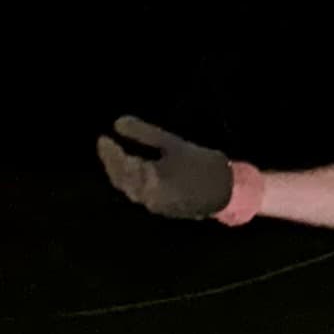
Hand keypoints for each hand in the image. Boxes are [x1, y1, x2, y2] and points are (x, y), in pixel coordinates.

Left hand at [97, 116, 238, 220]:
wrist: (230, 191)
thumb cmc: (203, 165)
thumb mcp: (173, 144)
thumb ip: (144, 134)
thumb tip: (117, 124)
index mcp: (149, 180)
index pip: (119, 165)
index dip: (109, 151)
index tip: (102, 138)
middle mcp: (148, 196)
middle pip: (121, 180)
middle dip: (112, 163)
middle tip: (107, 147)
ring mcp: (156, 205)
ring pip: (131, 188)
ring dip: (122, 174)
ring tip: (118, 159)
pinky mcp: (164, 209)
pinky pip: (142, 194)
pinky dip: (135, 182)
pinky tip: (136, 173)